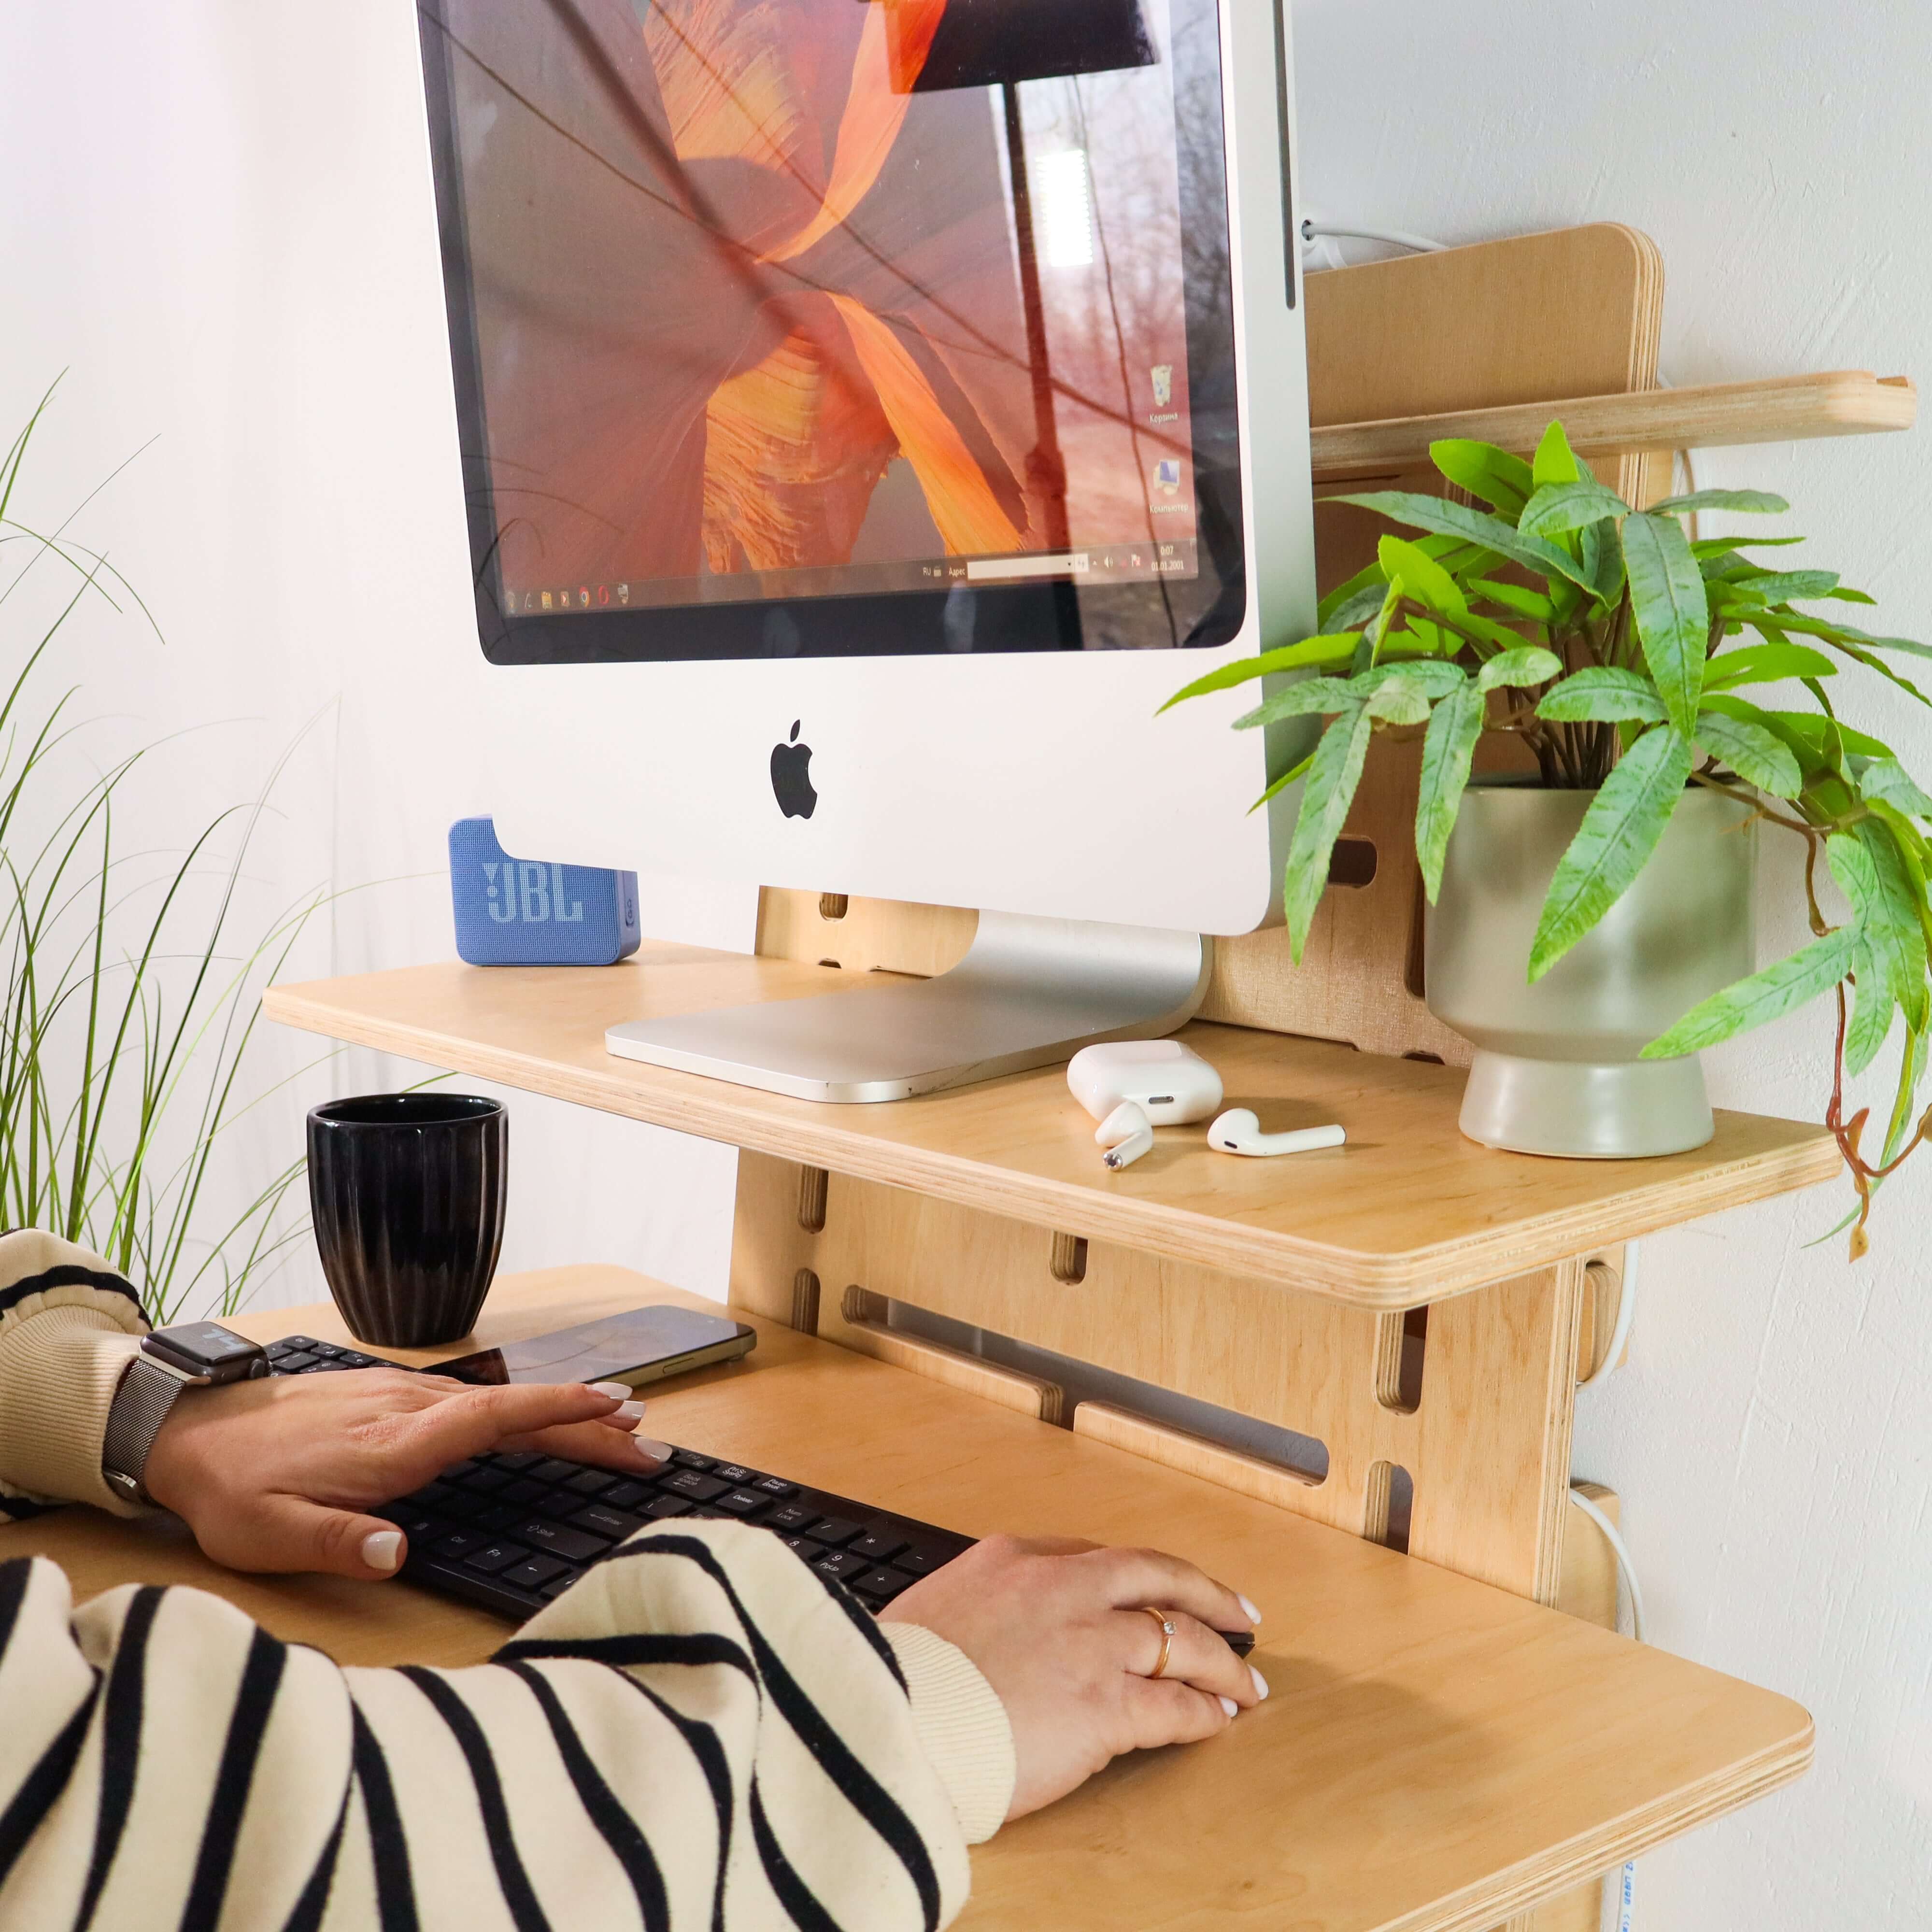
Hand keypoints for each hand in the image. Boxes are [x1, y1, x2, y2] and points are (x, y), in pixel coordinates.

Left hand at [143, 1367, 671, 1581]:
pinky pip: (477, 1402)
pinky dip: (524, 1411)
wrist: (183, 1427)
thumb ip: (333, 1542)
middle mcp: (408, 1409)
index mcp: (391, 1443)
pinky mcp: (392, 1398)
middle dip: (587, 1424)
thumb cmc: (229, 1489)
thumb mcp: (264, 1535)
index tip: (617, 1410)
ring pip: (501, 1404)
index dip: (559, 1413)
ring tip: (622, 1430)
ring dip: (563, 1417)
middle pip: (516, 1410)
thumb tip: (397, 1551)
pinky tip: (543, 1422)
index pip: (494, 1418)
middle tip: (649, 1442)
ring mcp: (402, 1397)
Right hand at [888, 1534, 1263, 1819]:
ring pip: (1181, 1639)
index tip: (1159, 1590)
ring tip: (1243, 1682)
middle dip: (1206, 1596)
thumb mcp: (931, 1614)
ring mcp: (1089, 1644)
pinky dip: (1203, 1713)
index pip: (1097, 1557)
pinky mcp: (1105, 1706)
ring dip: (1221, 1662)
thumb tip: (992, 1636)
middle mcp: (1061, 1590)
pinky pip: (1176, 1705)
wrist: (888, 1721)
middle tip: (1238, 1612)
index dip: (1140, 1577)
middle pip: (1158, 1578)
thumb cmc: (894, 1679)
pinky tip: (1216, 1721)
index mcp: (1012, 1560)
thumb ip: (976, 1612)